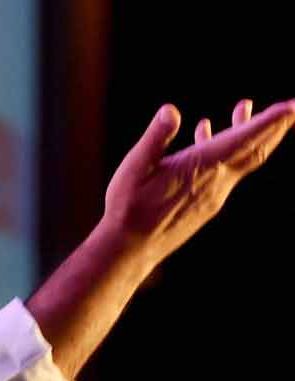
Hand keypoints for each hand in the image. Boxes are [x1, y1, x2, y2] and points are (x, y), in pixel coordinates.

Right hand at [103, 99, 294, 264]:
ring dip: (250, 136)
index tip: (292, 107)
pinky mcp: (205, 205)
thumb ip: (155, 138)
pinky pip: (226, 173)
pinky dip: (227, 151)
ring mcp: (212, 196)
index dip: (270, 122)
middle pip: (255, 151)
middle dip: (274, 127)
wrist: (130, 247)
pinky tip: (205, 137)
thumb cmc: (128, 207)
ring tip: (243, 108)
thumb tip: (171, 110)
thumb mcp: (134, 167)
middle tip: (290, 108)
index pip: (243, 140)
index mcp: (200, 168)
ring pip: (242, 162)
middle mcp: (214, 183)